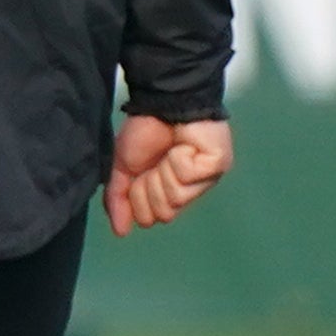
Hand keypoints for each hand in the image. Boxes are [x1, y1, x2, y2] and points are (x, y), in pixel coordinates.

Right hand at [105, 114, 230, 234]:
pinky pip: (187, 176)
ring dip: (163, 171)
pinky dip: (177, 159)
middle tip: (155, 164)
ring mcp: (206, 179)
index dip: (139, 197)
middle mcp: (189, 190)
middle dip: (150, 186)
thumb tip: (120, 233)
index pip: (151, 218)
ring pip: (176, 197)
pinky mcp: (217, 165)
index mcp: (167, 192)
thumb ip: (118, 200)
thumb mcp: (122, 169)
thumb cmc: (145, 132)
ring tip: (169, 152)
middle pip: (164, 213)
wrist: (162, 102)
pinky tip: (182, 145)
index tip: (140, 174)